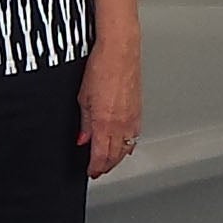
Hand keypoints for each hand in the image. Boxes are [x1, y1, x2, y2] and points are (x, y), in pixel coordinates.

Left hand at [78, 44, 141, 175]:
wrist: (120, 50)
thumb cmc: (101, 67)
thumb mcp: (83, 97)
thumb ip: (84, 122)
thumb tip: (83, 138)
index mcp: (105, 122)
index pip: (101, 156)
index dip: (95, 168)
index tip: (90, 172)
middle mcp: (122, 123)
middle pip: (115, 156)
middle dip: (106, 166)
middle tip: (98, 171)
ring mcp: (133, 118)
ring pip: (126, 148)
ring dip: (117, 158)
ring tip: (108, 162)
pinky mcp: (139, 110)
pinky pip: (134, 136)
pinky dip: (128, 145)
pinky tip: (123, 145)